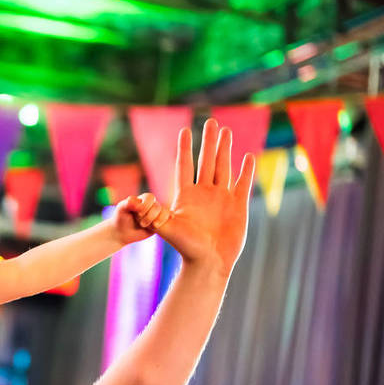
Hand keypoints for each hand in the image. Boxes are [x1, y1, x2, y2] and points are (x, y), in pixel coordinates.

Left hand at [113, 192, 169, 244]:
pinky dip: (165, 221)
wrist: (122, 233)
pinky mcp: (159, 222)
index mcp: (142, 199)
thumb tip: (136, 200)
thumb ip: (127, 204)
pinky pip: (167, 218)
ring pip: (164, 212)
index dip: (146, 206)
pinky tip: (160, 224)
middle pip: (157, 206)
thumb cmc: (120, 219)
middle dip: (149, 216)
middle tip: (140, 223)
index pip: (150, 197)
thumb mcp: (120, 210)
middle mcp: (151, 205)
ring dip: (157, 220)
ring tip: (149, 226)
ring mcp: (156, 213)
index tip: (137, 214)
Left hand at [153, 119, 255, 277]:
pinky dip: (246, 170)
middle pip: (207, 161)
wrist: (208, 263)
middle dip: (209, 141)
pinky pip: (242, 183)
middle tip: (210, 121)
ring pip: (223, 167)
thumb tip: (136, 201)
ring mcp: (221, 198)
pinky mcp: (237, 205)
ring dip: (225, 149)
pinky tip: (248, 156)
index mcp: (187, 196)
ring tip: (226, 131)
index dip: (185, 148)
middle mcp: (204, 193)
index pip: (185, 166)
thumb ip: (153, 213)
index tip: (185, 130)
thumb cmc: (186, 248)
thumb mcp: (166, 228)